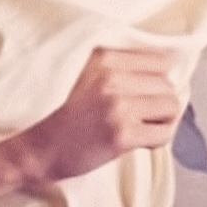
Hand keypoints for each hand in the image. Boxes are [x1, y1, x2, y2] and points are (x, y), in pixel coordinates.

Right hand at [22, 48, 180, 182]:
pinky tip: (139, 142)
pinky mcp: (122, 133)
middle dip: (159, 102)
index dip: (157, 81)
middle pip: (167, 84)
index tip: (144, 95)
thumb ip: (118, 68)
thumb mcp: (86, 75)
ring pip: (171, 106)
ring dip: (161, 120)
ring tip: (141, 128)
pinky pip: (164, 133)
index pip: (160, 60)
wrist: (36, 149)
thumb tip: (166, 73)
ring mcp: (117, 105)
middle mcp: (111, 76)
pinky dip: (158, 139)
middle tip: (140, 116)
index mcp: (103, 57)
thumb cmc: (62, 116)